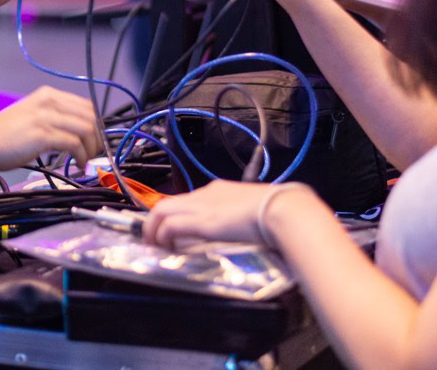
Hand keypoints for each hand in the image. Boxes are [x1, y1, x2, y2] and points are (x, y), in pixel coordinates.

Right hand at [0, 86, 100, 171]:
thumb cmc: (2, 134)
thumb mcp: (30, 114)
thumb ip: (52, 116)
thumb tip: (78, 128)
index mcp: (47, 95)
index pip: (86, 105)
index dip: (96, 124)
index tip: (95, 140)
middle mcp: (49, 102)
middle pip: (90, 116)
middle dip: (97, 137)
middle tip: (93, 153)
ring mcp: (45, 118)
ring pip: (86, 129)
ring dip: (91, 149)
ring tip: (85, 160)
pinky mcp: (42, 136)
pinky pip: (74, 144)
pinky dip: (81, 156)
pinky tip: (77, 164)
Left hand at [143, 180, 316, 248]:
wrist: (283, 209)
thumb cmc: (279, 211)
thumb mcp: (258, 210)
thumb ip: (249, 217)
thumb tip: (254, 231)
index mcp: (220, 190)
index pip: (189, 200)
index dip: (179, 215)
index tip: (175, 230)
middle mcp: (206, 194)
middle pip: (169, 203)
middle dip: (157, 220)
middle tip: (154, 238)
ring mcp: (202, 206)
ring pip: (162, 211)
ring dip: (153, 228)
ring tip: (153, 244)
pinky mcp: (201, 221)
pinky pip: (170, 226)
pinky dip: (162, 236)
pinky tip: (163, 247)